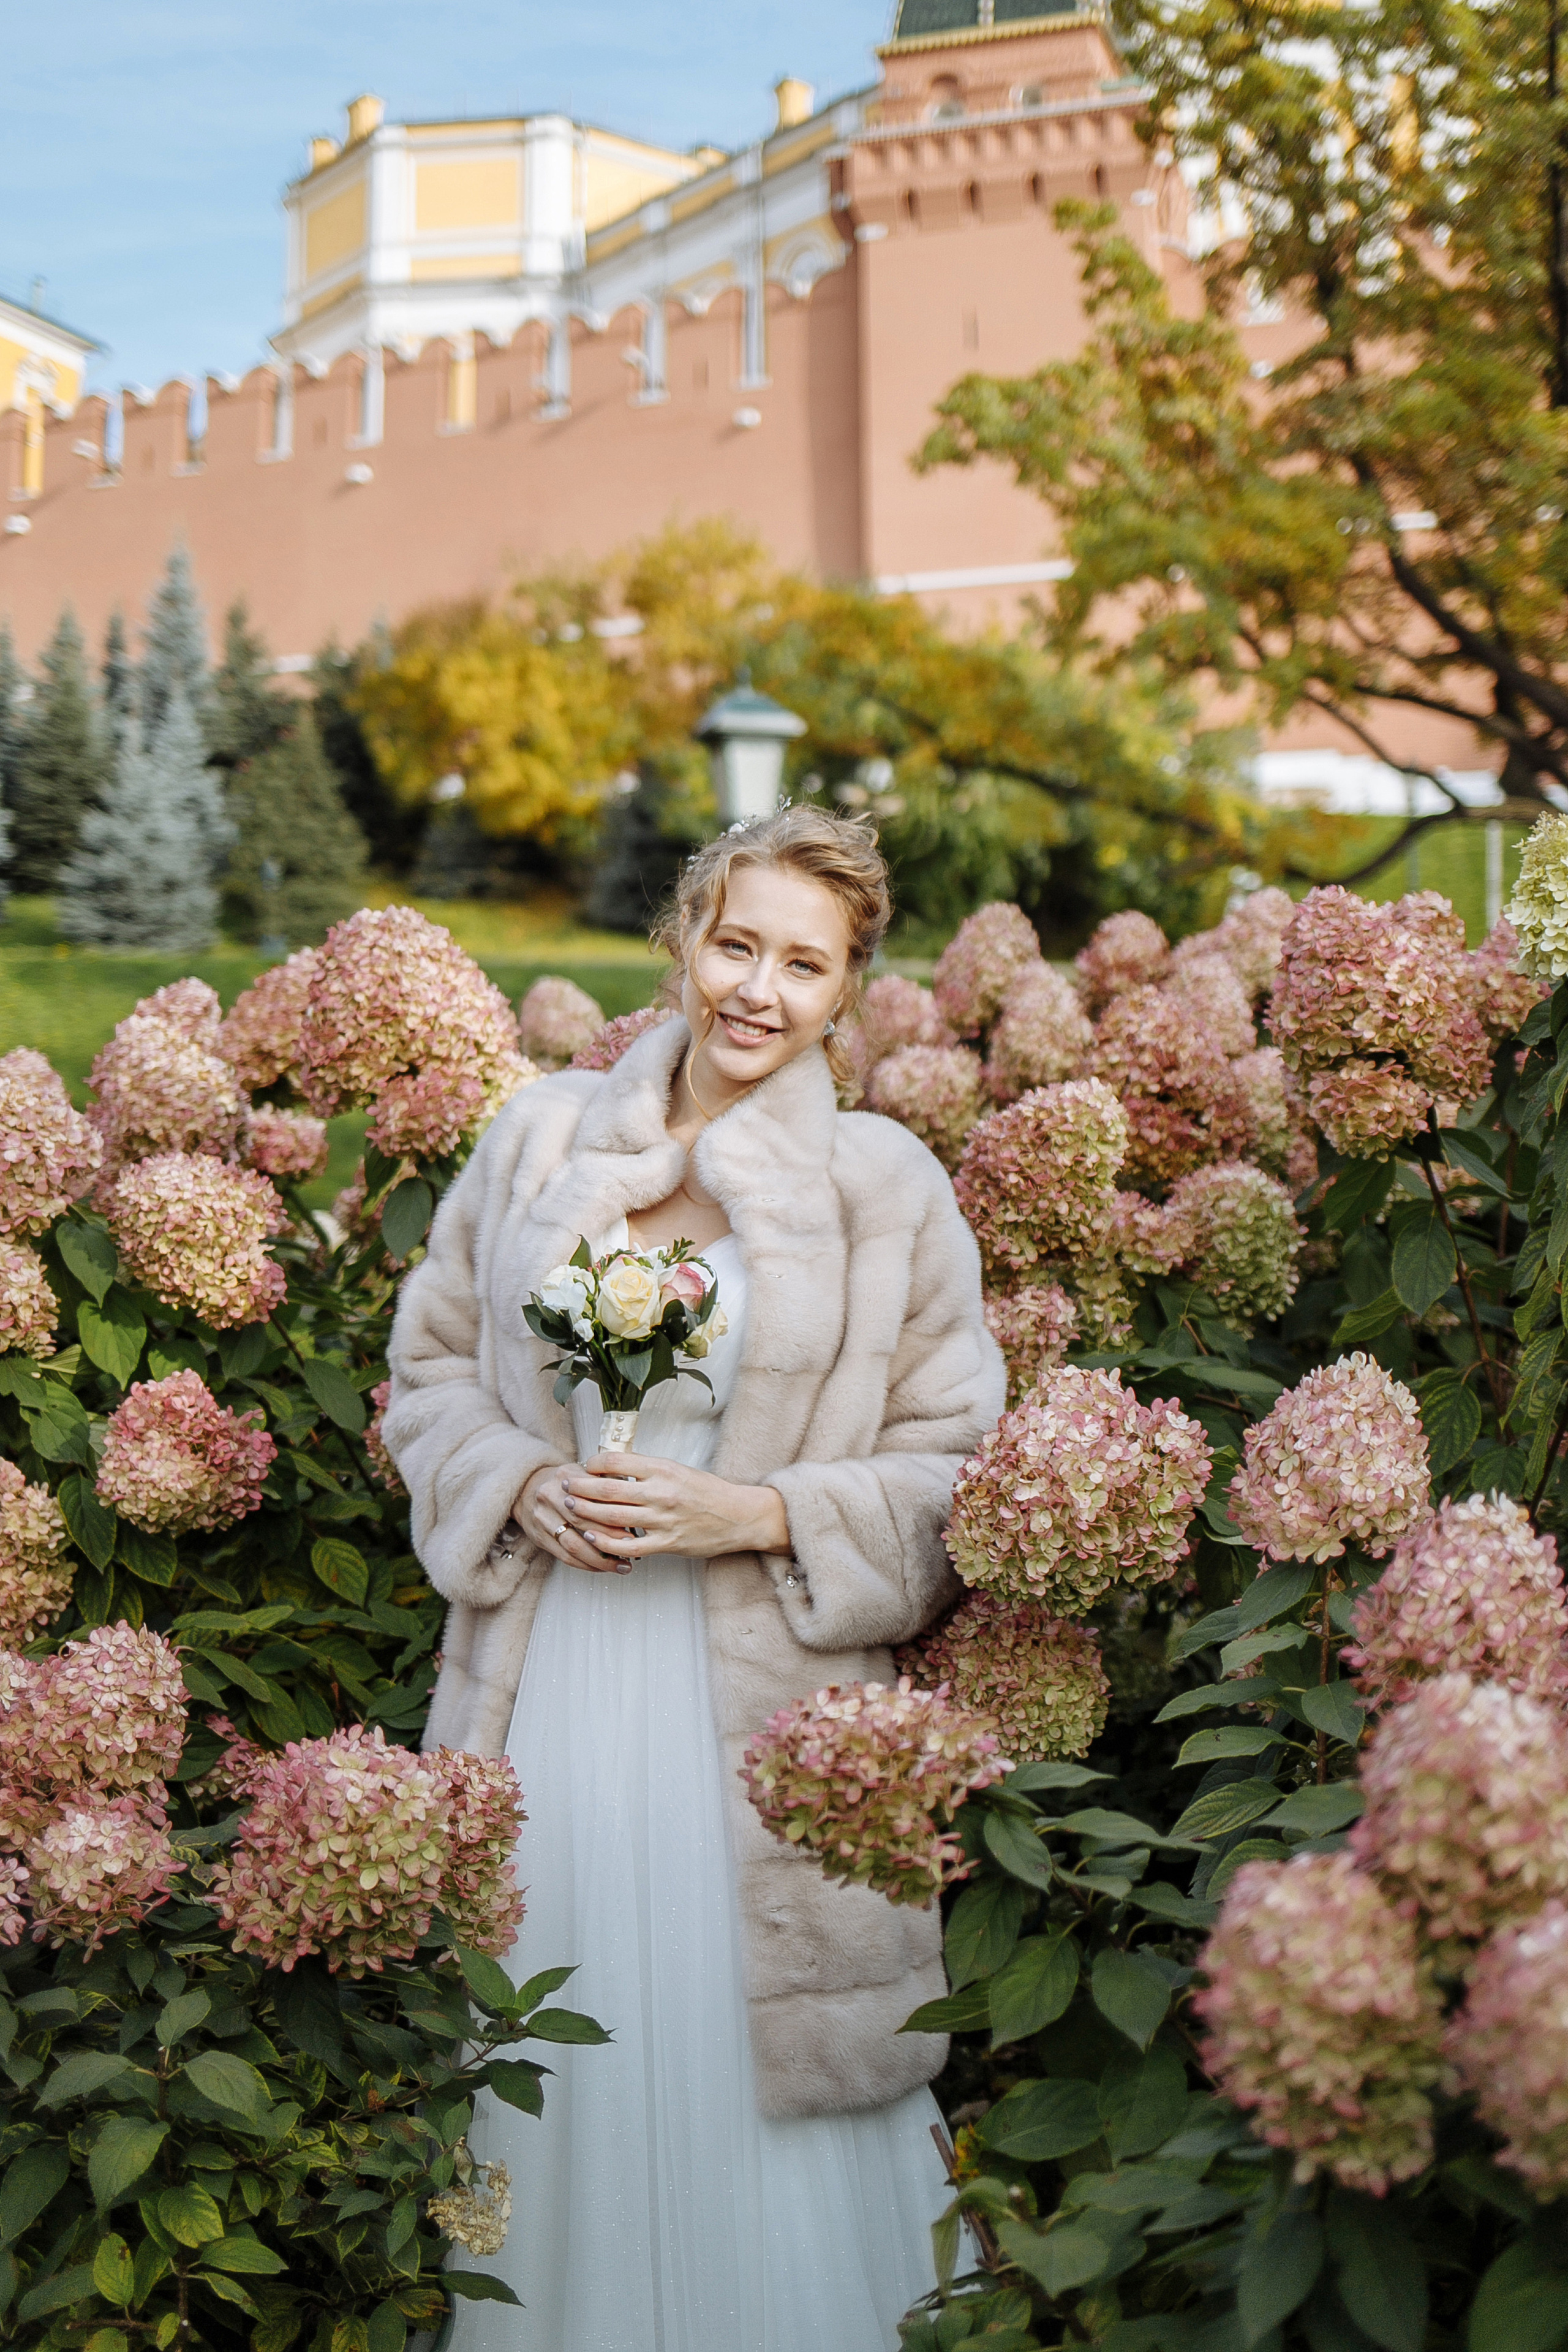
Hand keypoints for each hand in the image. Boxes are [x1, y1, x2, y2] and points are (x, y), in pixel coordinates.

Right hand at [517, 1462, 629, 1575]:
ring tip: (621, 1565)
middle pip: (583, 1521)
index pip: (593, 1497)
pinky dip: (586, 1565)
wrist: (526, 1489)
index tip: (634, 1528)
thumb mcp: (582, 1473)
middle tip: (632, 1548)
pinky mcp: (539, 1537)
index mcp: (566, 1476)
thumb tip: (635, 1504)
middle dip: (610, 1538)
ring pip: (574, 1544)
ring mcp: (542, 1518)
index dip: (614, 1515)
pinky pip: (565, 1556)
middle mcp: (550, 1496)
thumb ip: (605, 1483)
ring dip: (600, 1559)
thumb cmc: (563, 1484)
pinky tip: (603, 1568)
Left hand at [555, 1449, 790, 1565]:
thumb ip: (648, 1470)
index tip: (583, 1465)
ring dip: (586, 1512)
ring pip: (612, 1516)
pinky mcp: (667, 1543)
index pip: (616, 1461)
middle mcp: (661, 1492)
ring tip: (570, 1508)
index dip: (593, 1463)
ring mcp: (663, 1520)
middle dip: (580, 1488)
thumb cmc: (708, 1492)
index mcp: (663, 1469)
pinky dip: (606, 1542)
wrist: (739, 1516)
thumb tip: (615, 1468)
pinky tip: (591, 1537)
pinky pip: (629, 1545)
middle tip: (563, 1486)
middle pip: (607, 1489)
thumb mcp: (679, 1470)